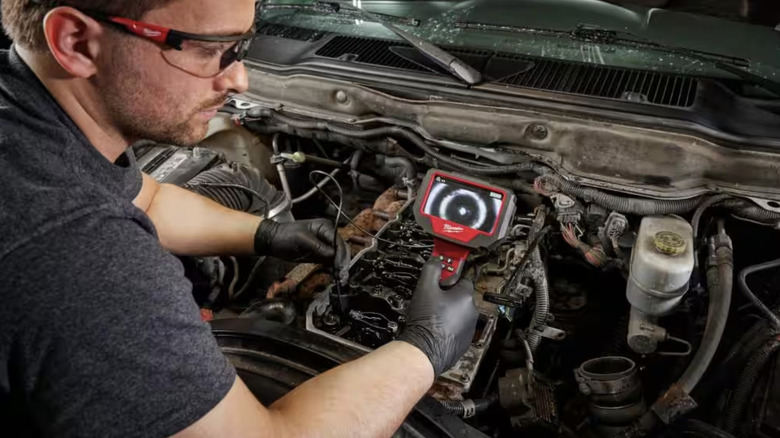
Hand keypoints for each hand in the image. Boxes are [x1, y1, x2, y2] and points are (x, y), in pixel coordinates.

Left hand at [254, 219, 349, 269]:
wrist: (273, 241)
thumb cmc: (284, 235)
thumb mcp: (300, 238)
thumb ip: (317, 246)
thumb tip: (332, 254)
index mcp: (324, 227)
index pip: (337, 241)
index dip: (340, 254)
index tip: (340, 266)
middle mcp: (327, 235)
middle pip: (340, 249)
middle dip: (342, 262)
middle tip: (342, 275)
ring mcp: (324, 245)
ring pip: (337, 257)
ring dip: (339, 267)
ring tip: (340, 278)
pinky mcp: (319, 254)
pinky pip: (330, 262)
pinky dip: (333, 269)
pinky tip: (334, 276)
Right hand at [397, 259, 478, 375]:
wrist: (425, 350)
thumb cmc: (427, 321)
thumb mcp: (424, 288)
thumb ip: (432, 269)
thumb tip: (436, 260)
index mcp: (466, 296)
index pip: (462, 279)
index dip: (448, 280)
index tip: (440, 282)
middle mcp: (472, 312)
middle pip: (461, 296)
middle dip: (448, 296)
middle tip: (431, 300)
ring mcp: (470, 328)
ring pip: (459, 313)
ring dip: (449, 312)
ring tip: (431, 316)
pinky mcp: (464, 342)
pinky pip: (457, 328)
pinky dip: (449, 327)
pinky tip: (435, 329)